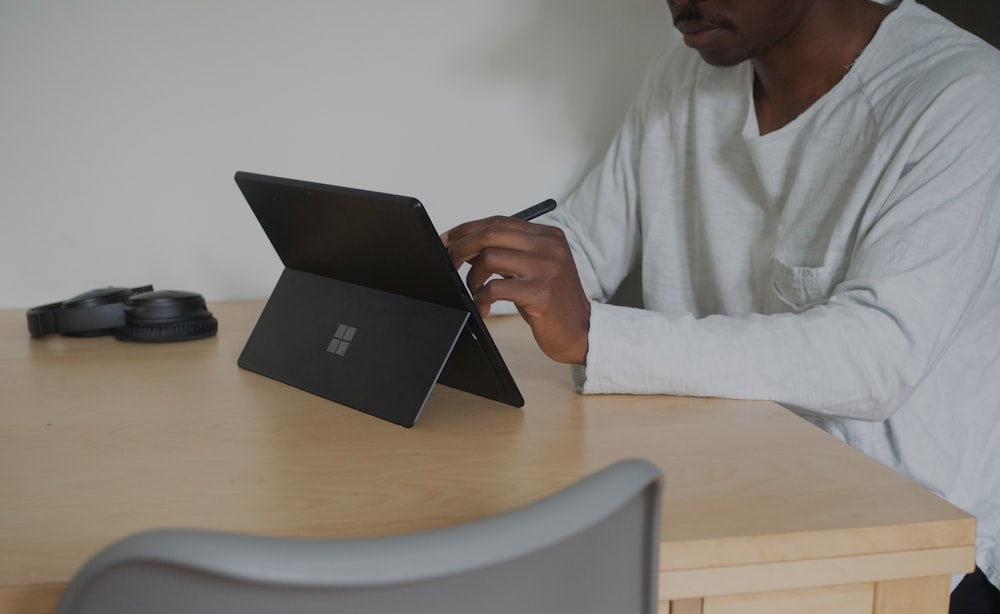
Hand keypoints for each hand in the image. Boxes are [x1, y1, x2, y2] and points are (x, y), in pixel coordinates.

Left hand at [441, 216, 589, 364]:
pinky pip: (494, 288)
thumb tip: (466, 245)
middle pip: (491, 233)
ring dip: (472, 277)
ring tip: (475, 290)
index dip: (468, 229)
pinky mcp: (540, 292)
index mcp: (548, 236)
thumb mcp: (533, 269)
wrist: (581, 330)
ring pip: (490, 258)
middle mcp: (549, 247)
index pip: (499, 221)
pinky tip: (484, 307)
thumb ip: (507, 253)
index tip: (448, 238)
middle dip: (462, 247)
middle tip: (450, 262)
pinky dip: (481, 298)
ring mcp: (546, 268)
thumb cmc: (552, 302)